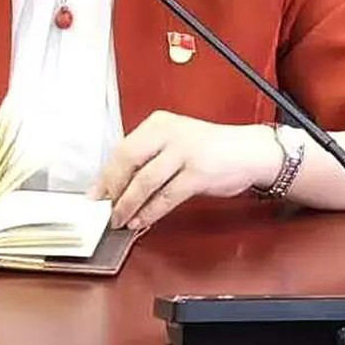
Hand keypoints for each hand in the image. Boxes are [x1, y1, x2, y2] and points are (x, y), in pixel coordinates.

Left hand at [89, 112, 281, 230]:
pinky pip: (166, 196)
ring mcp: (185, 152)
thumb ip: (149, 157)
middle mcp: (169, 133)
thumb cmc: (210, 150)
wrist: (250, 151)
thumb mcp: (175, 142)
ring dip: (129, 204)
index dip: (106, 174)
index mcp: (159, 124)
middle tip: (103, 209)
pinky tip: (141, 221)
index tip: (94, 195)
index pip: (122, 148)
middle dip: (112, 189)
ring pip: (145, 181)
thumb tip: (116, 184)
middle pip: (128, 161)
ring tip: (120, 220)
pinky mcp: (198, 173)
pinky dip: (150, 211)